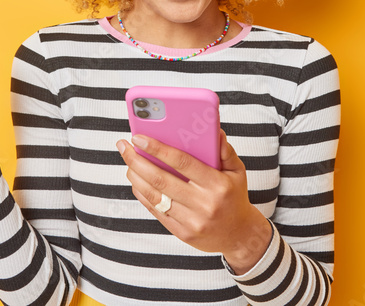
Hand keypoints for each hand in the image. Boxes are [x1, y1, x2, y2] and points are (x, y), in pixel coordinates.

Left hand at [116, 129, 271, 273]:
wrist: (240, 235)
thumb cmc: (234, 197)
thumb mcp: (237, 171)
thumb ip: (224, 150)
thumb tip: (213, 130)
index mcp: (217, 185)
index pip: (182, 162)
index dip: (157, 148)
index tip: (138, 137)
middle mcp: (204, 204)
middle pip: (161, 179)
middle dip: (137, 161)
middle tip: (124, 147)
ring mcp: (192, 221)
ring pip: (155, 196)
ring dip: (136, 177)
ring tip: (128, 162)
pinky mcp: (183, 233)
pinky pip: (156, 211)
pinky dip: (142, 194)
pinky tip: (136, 181)